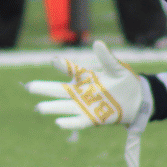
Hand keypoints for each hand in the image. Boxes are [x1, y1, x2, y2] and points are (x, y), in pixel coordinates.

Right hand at [27, 40, 145, 128]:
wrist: (137, 99)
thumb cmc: (125, 80)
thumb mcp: (117, 68)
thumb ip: (107, 58)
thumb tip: (97, 43)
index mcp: (87, 77)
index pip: (72, 70)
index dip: (62, 66)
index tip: (54, 61)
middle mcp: (83, 91)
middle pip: (60, 90)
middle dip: (45, 88)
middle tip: (29, 86)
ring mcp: (87, 105)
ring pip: (65, 106)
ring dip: (52, 107)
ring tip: (39, 108)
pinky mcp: (94, 118)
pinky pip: (78, 121)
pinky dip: (69, 123)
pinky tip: (59, 122)